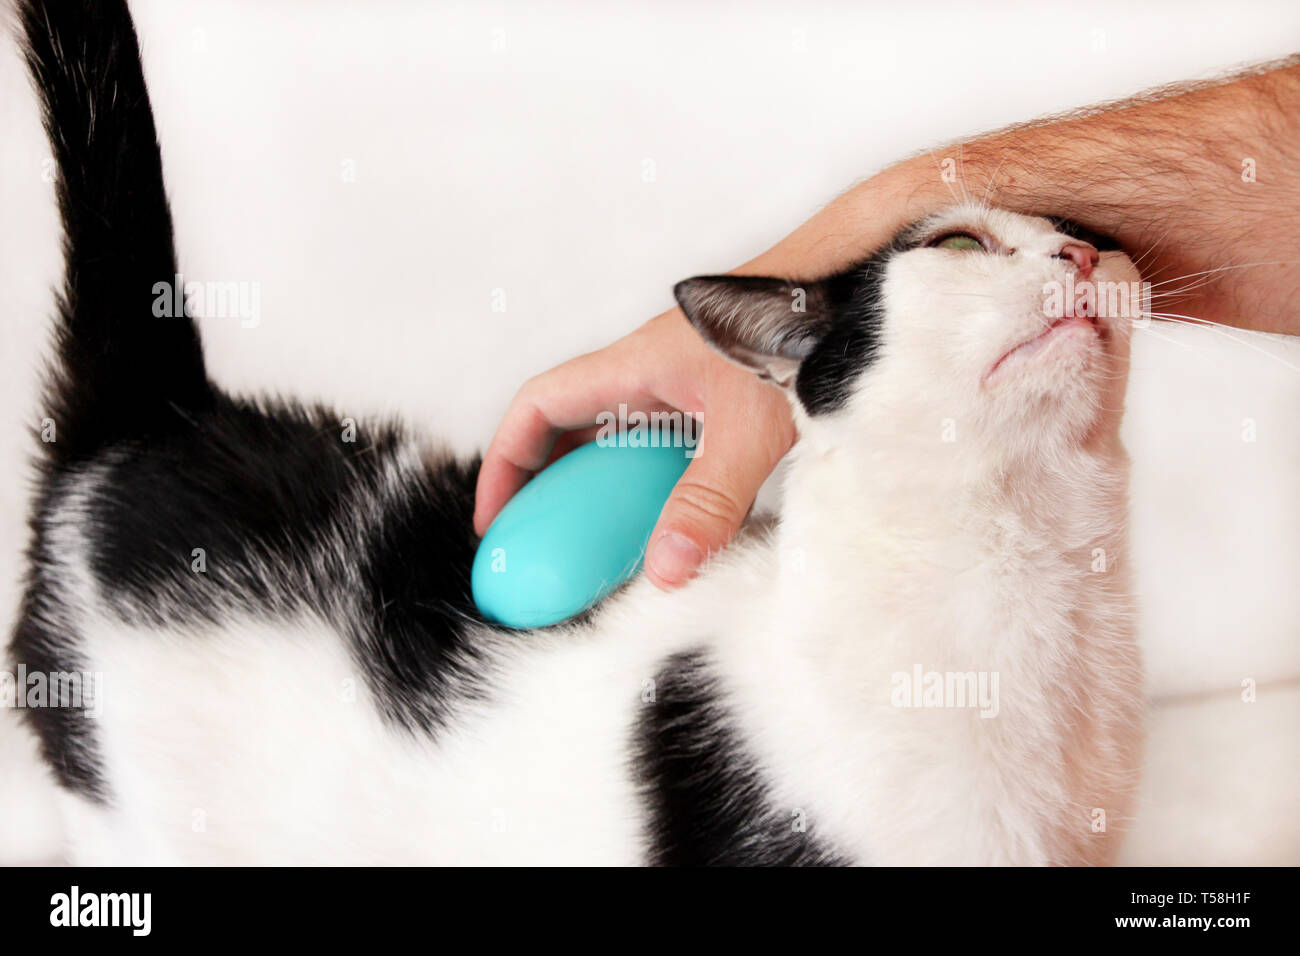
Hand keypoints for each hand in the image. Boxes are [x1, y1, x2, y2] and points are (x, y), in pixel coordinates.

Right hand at [473, 308, 795, 589]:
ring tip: (592, 545)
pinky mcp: (712, 397)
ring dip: (594, 486)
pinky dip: (644, 483)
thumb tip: (664, 568)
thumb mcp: (749, 428)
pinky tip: (666, 522)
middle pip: (566, 426)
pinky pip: (656, 444)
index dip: (505, 459)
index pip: (539, 405)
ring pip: (612, 437)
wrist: (846, 292)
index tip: (495, 516)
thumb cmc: (795, 332)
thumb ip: (708, 500)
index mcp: (632, 366)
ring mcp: (678, 384)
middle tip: (538, 542)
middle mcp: (645, 372)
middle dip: (541, 482)